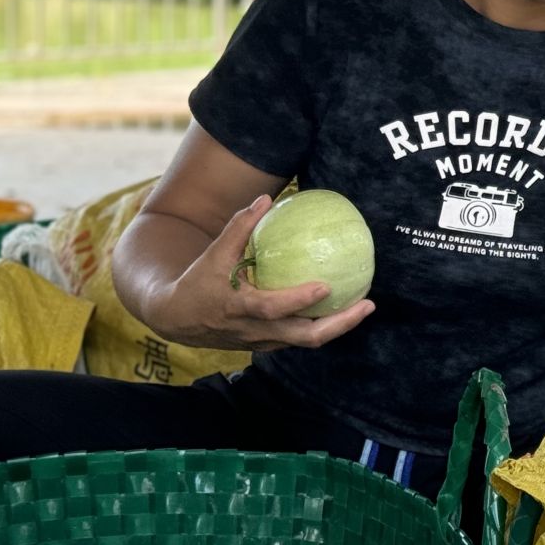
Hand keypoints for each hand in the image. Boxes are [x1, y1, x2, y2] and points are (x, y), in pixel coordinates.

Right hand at [145, 195, 374, 351]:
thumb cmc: (198, 282)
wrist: (176, 320)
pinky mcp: (267, 345)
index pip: (273, 308)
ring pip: (307, 341)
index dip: (298, 300)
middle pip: (304, 336)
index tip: (325, 286)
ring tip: (364, 305)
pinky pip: (301, 338)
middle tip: (368, 304)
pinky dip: (323, 326)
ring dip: (338, 326)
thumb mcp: (214, 254)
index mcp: (240, 308)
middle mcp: (255, 330)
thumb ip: (239, 227)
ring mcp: (263, 341)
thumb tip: (265, 199)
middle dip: (339, 324)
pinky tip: (341, 308)